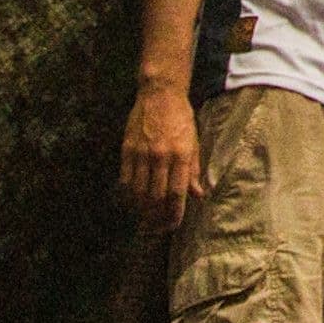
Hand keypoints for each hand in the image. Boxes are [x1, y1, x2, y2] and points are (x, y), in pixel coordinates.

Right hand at [120, 82, 201, 228]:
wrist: (160, 95)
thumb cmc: (181, 119)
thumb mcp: (194, 142)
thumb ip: (193, 170)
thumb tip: (198, 195)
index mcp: (181, 154)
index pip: (176, 192)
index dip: (174, 213)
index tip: (172, 225)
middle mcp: (161, 156)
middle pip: (155, 196)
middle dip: (156, 217)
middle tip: (157, 227)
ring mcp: (142, 153)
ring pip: (138, 192)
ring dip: (141, 209)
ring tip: (145, 218)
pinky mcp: (127, 150)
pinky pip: (125, 179)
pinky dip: (128, 194)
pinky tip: (132, 201)